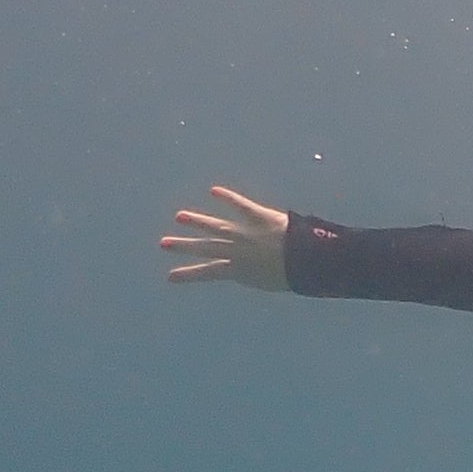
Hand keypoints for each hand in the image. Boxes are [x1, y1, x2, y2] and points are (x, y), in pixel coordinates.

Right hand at [160, 184, 290, 289]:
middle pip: (206, 247)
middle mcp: (237, 252)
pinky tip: (214, 190)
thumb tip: (262, 271)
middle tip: (164, 243)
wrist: (308, 262)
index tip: (170, 277)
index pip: (208, 273)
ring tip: (180, 217)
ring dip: (197, 221)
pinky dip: (228, 197)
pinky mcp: (259, 217)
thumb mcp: (276, 281)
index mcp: (240, 271)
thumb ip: (264, 273)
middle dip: (184, 246)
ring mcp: (246, 233)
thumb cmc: (298, 276)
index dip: (189, 274)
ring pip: (216, 226)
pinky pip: (240, 205)